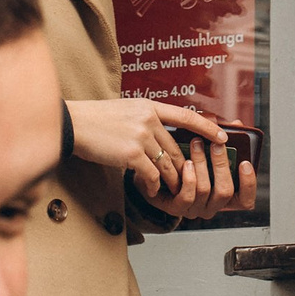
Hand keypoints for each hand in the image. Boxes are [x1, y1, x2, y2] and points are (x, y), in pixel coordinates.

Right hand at [65, 99, 215, 197]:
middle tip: (188, 180)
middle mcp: (148, 119)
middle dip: (184, 167)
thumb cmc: (95, 120)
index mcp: (149, 106)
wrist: (72, 124)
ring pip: (168, 164)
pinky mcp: (132, 154)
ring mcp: (141, 137)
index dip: (207, 127)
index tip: (222, 136)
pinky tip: (152, 189)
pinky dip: (154, 185)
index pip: (185, 116)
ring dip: (172, 180)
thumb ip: (144, 120)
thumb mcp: (125, 111)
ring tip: (173, 189)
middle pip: (176, 148)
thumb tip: (159, 137)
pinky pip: (153, 175)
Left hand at [141, 137, 258, 222]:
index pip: (245, 200)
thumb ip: (222, 141)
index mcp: (223, 196)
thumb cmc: (183, 161)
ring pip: (205, 190)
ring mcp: (194, 209)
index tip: (245, 163)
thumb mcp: (206, 151)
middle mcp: (211, 206)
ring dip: (202, 164)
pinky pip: (187, 196)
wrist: (153, 171)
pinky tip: (187, 163)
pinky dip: (189, 178)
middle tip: (216, 144)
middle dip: (222, 164)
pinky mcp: (176, 208)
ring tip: (196, 144)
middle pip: (225, 191)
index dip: (249, 184)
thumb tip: (236, 124)